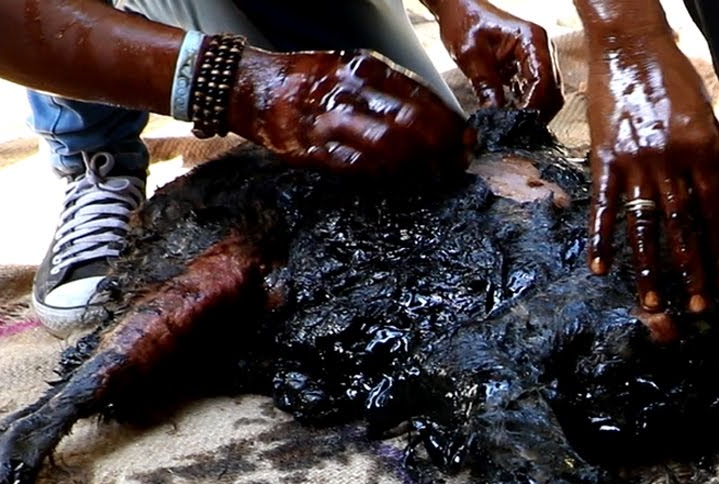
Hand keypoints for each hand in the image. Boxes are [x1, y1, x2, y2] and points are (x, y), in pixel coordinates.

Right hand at [229, 48, 470, 175]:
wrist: (250, 87)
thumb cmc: (308, 79)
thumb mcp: (350, 68)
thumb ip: (387, 89)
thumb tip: (431, 115)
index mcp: (364, 69)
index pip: (420, 95)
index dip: (449, 121)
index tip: (468, 137)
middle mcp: (351, 92)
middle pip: (410, 122)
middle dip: (442, 146)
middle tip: (459, 161)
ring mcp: (331, 122)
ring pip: (388, 145)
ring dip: (418, 164)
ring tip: (436, 174)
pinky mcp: (314, 150)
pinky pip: (357, 166)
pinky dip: (383, 175)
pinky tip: (400, 180)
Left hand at [430, 0, 562, 120]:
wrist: (460, 10)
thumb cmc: (465, 22)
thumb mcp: (471, 55)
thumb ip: (486, 85)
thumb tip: (495, 118)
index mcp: (532, 39)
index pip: (543, 80)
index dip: (533, 107)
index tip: (516, 125)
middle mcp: (542, 48)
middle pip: (553, 92)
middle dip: (537, 114)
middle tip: (514, 132)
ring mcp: (539, 59)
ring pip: (549, 96)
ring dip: (534, 114)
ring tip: (511, 127)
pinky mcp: (530, 68)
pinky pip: (538, 93)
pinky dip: (527, 108)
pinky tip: (511, 117)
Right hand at [584, 33, 718, 314]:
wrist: (631, 46)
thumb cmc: (673, 79)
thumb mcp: (705, 117)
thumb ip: (706, 161)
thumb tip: (709, 204)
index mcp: (701, 151)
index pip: (714, 214)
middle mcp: (670, 161)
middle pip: (683, 228)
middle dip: (692, 271)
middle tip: (698, 306)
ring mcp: (635, 162)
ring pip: (645, 225)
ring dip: (649, 267)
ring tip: (652, 301)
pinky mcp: (605, 158)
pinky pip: (603, 206)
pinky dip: (601, 238)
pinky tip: (599, 267)